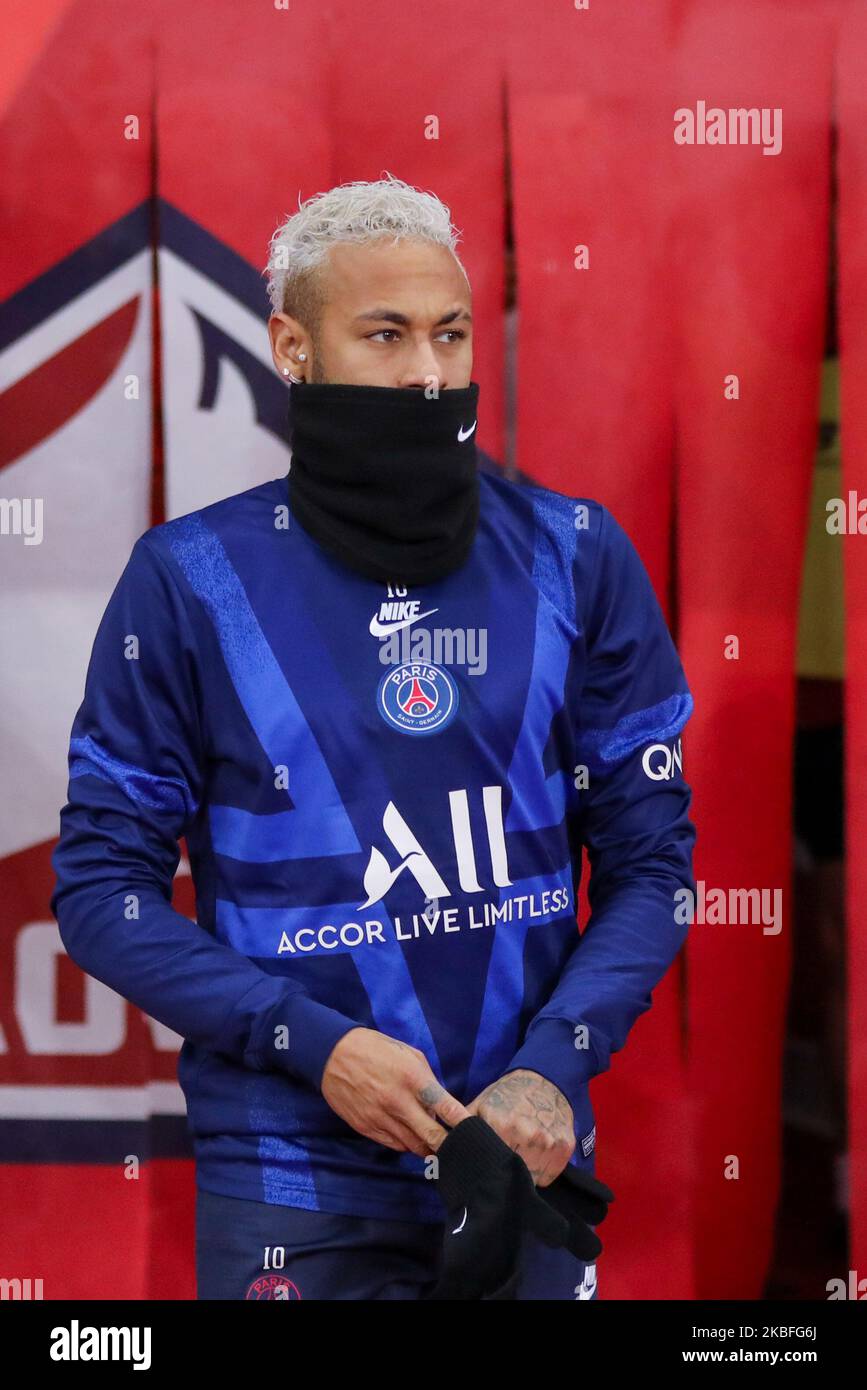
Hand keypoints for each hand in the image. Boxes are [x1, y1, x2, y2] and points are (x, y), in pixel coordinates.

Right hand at [321, 1027, 469, 1157]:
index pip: (446, 1107)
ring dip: (428, 1148)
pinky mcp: (367, 1128)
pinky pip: (394, 1145)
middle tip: (459, 1150)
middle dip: (449, 1146)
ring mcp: (381, 1118)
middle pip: (432, 1136)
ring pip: (413, 1146)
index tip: (475, 1133)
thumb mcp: (408, 1054)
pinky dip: (407, 1145)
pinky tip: (413, 1140)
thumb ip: (427, 1080)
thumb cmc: (375, 1049)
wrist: (333, 1054)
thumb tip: (438, 1106)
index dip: (464, 1124)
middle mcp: (398, 1102)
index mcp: (413, 1078)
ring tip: (437, 1146)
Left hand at [466, 1069, 574, 1186]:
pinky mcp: (565, 1148)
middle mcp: (527, 1136)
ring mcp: (549, 1144)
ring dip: (524, 1174)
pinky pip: (548, 1177)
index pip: (489, 1166)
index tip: (484, 1170)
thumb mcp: (480, 1106)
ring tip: (519, 1156)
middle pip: (510, 1176)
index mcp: (502, 1126)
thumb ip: (460, 1128)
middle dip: (503, 1174)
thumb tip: (439, 1151)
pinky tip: (536, 1156)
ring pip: (531, 1180)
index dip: (485, 1170)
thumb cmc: (506, 1096)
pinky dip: (542, 1172)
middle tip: (501, 1165)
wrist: (544, 1080)